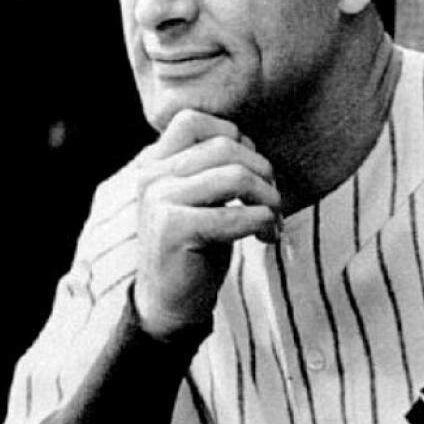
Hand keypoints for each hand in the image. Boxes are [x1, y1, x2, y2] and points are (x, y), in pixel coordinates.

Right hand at [132, 109, 279, 338]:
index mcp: (154, 162)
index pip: (194, 120)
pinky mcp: (174, 229)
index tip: (249, 170)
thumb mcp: (200, 196)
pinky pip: (237, 214)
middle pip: (225, 145)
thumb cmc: (195, 246)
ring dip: (268, 198)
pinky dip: (263, 223)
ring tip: (272, 219)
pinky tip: (265, 236)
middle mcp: (151, 175)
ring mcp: (159, 200)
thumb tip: (251, 143)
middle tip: (272, 201)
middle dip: (262, 171)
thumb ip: (212, 165)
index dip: (233, 138)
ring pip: (236, 176)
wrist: (169, 303)